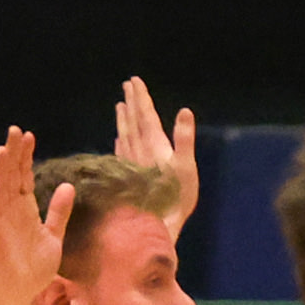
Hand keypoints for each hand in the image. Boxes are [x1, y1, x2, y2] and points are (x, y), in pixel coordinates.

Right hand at [0, 126, 70, 304]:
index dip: (26, 156)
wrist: (20, 293)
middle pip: (10, 176)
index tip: (29, 136)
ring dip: (1, 171)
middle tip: (15, 130)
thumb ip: (59, 212)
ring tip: (3, 149)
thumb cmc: (33, 267)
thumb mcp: (53, 235)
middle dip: (13, 154)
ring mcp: (1, 222)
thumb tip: (68, 186)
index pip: (24, 176)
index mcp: (25, 209)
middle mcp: (11, 211)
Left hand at [115, 76, 196, 227]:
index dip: (140, 98)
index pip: (146, 115)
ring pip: (125, 133)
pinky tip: (118, 138)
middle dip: (131, 102)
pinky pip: (121, 151)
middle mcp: (140, 150)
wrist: (155, 224)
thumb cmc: (176, 198)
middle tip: (127, 85)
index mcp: (155, 145)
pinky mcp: (127, 175)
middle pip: (133, 121)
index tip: (134, 81)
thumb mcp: (186, 167)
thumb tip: (184, 111)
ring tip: (120, 105)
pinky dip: (120, 140)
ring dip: (123, 118)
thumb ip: (184, 139)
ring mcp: (131, 163)